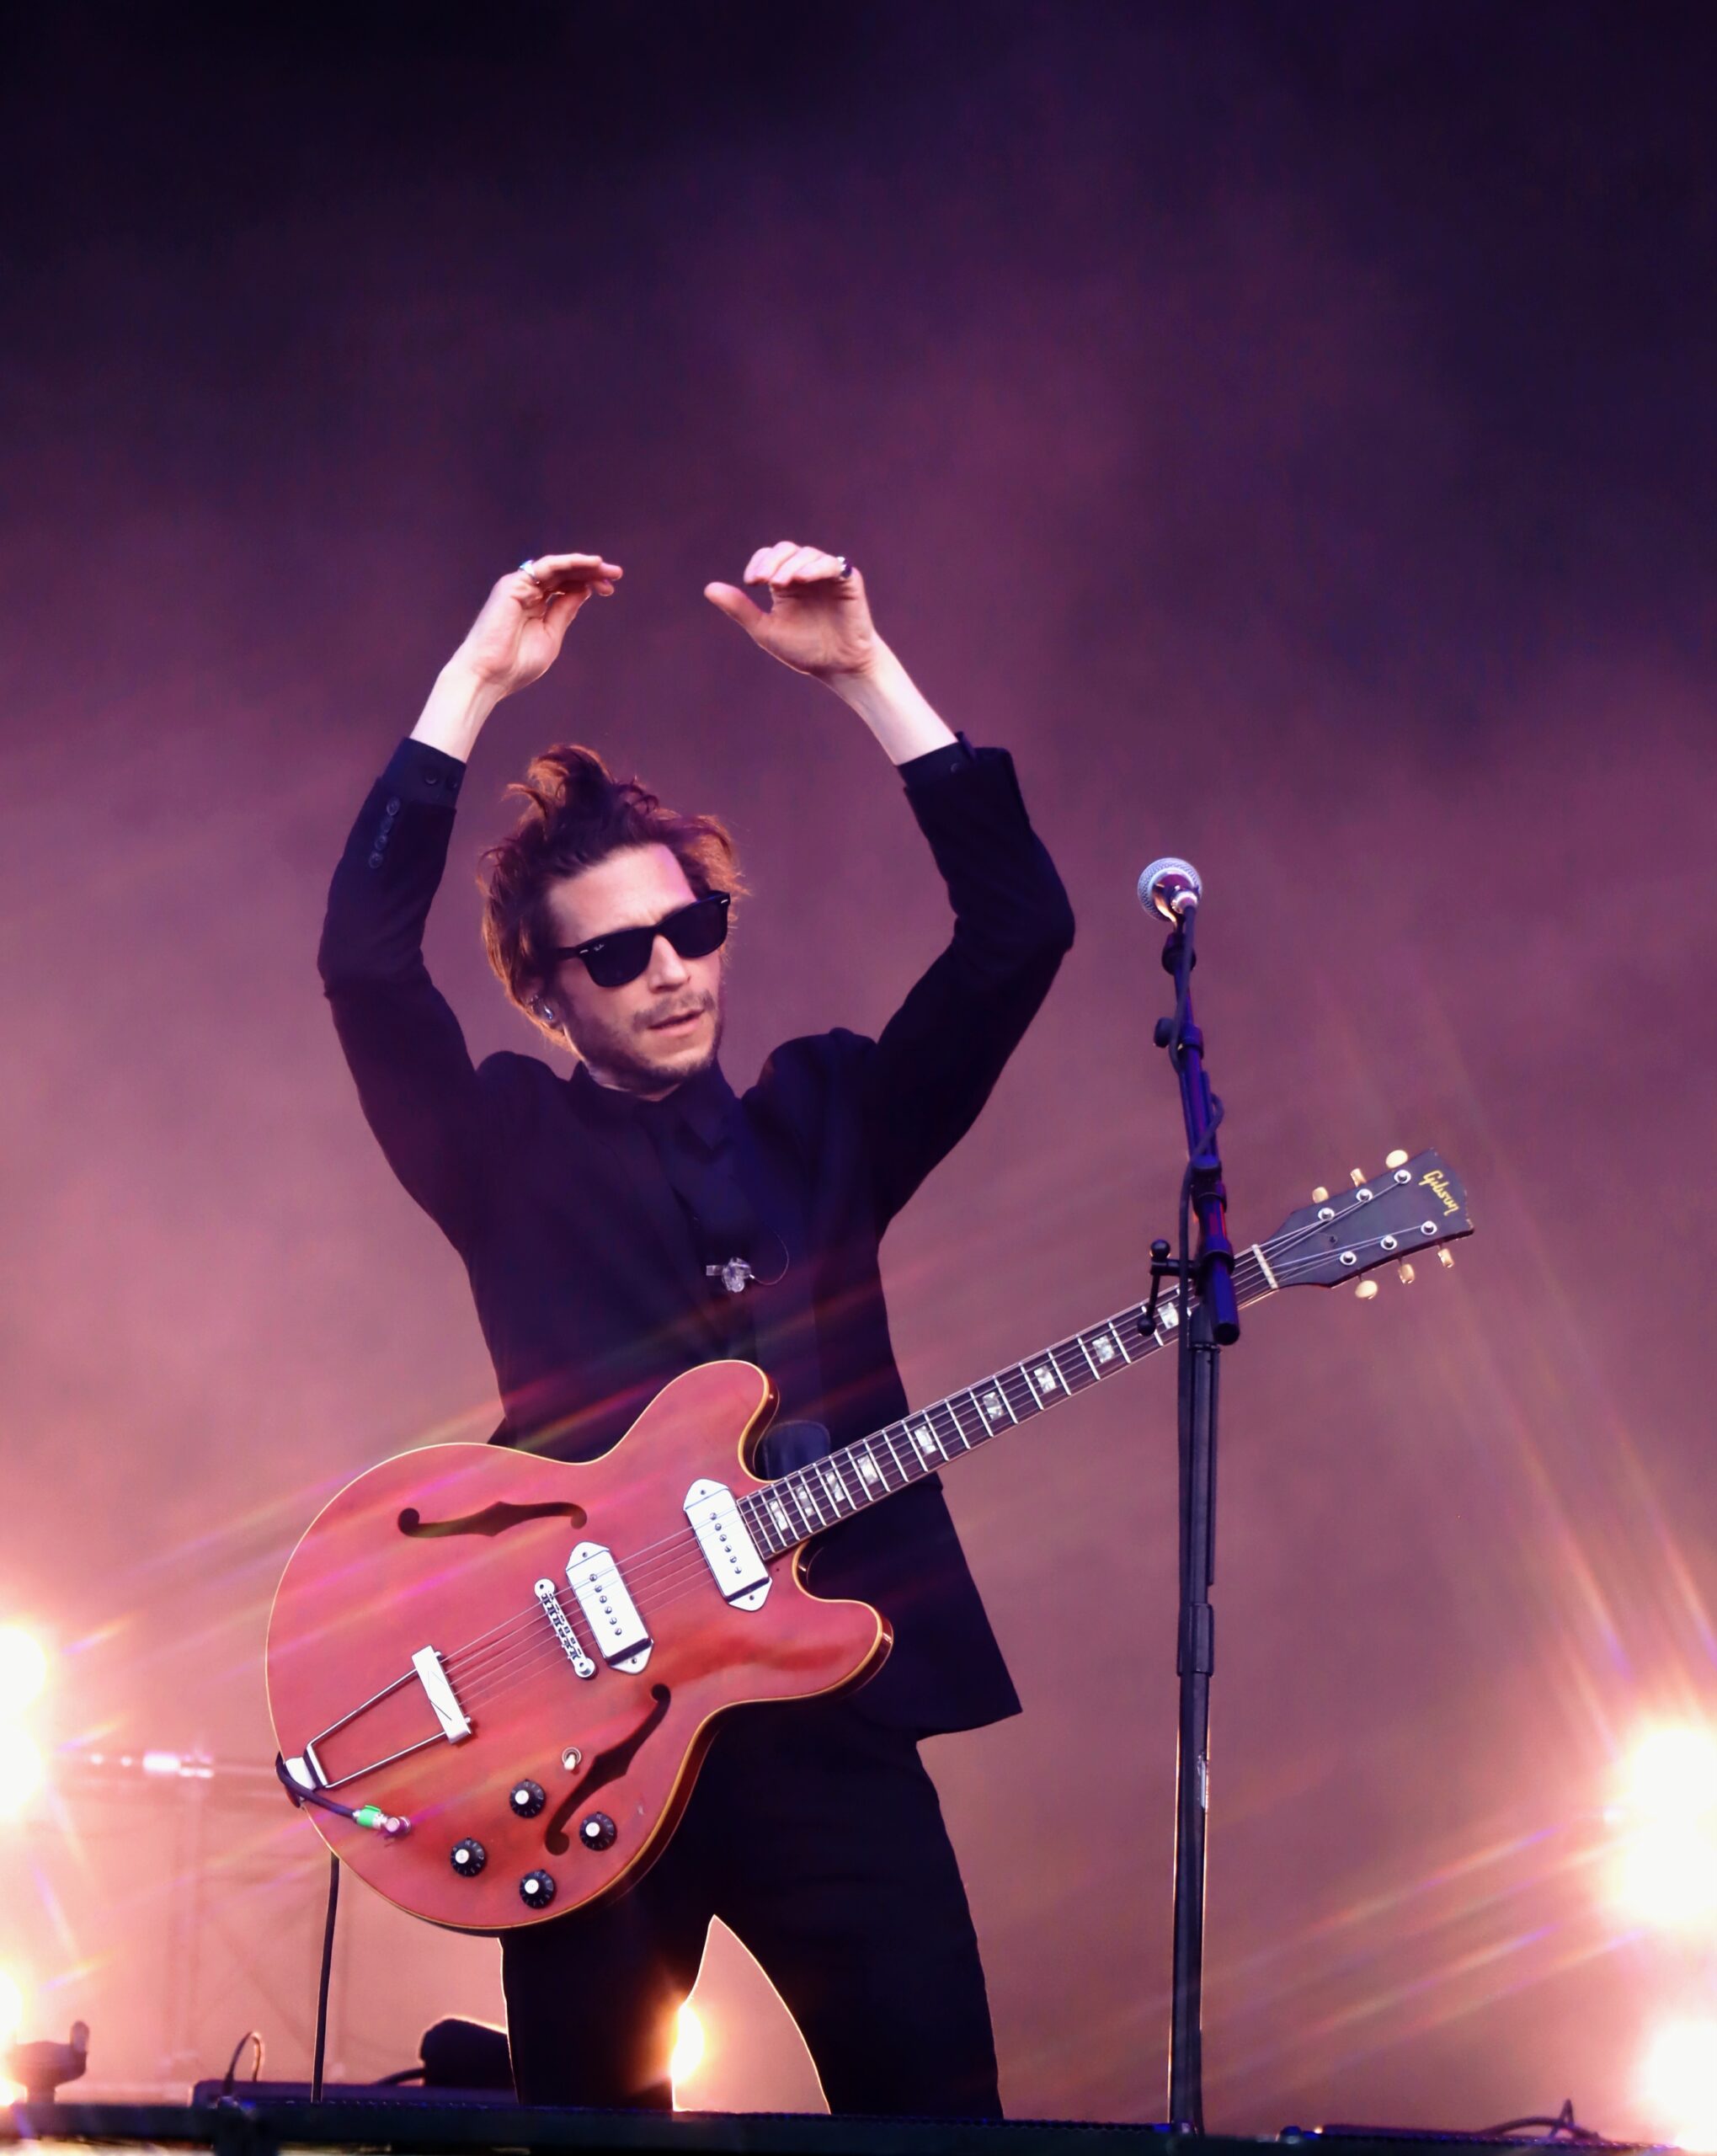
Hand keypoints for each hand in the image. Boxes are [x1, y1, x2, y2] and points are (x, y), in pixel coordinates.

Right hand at [447, 553, 622, 698]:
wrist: (489, 675)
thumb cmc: (516, 664)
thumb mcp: (551, 635)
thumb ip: (565, 611)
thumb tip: (584, 590)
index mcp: (535, 605)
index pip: (565, 586)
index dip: (588, 584)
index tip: (610, 590)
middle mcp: (527, 591)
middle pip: (563, 574)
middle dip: (591, 572)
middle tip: (616, 573)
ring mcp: (519, 586)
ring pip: (556, 567)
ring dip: (583, 565)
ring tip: (606, 568)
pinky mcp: (513, 584)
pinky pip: (545, 567)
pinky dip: (567, 563)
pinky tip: (588, 564)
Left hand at [704, 542, 879, 680]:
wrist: (838, 667)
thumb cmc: (805, 650)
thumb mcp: (766, 630)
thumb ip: (740, 609)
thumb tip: (708, 588)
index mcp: (785, 582)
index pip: (769, 557)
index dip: (759, 563)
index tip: (752, 582)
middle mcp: (806, 573)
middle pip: (786, 550)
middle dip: (772, 561)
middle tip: (762, 580)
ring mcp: (827, 575)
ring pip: (807, 554)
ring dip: (791, 565)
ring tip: (781, 583)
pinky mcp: (849, 580)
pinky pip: (833, 564)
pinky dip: (816, 567)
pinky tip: (802, 578)